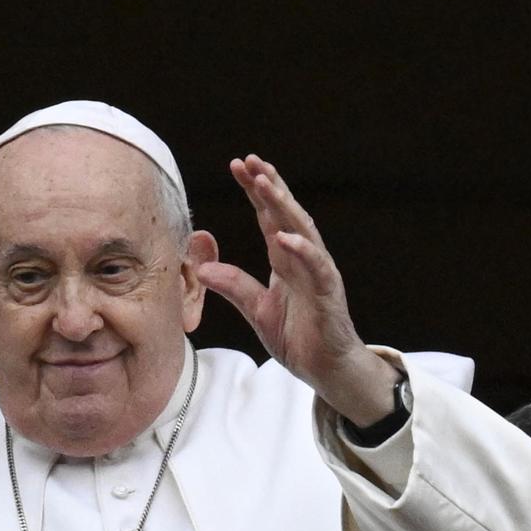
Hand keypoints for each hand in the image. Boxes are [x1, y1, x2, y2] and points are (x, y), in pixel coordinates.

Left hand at [198, 155, 398, 425]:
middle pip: (286, 214)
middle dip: (269, 186)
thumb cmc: (299, 338)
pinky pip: (317, 267)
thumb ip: (234, 287)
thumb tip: (201, 269)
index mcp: (285, 261)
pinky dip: (303, 251)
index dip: (255, 191)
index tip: (238, 166)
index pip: (269, 217)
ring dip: (284, 206)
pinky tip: (286, 236)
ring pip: (303, 231)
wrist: (327, 369)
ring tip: (266, 184)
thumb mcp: (257, 311)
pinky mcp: (328, 294)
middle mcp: (303, 260)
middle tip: (250, 161)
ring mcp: (318, 274)